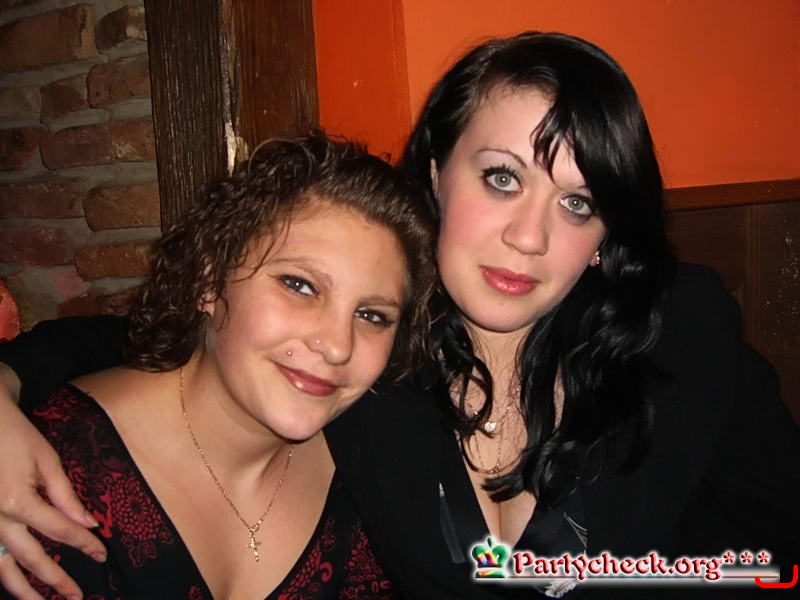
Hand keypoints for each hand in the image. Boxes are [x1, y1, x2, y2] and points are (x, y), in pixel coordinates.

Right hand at [0, 364, 105, 598]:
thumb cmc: (17, 438)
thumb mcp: (47, 461)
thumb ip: (65, 496)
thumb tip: (87, 523)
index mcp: (19, 502)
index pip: (60, 530)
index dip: (84, 544)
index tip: (101, 554)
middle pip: (31, 558)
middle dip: (56, 580)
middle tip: (77, 596)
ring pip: (1, 567)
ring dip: (22, 589)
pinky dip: (3, 573)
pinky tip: (17, 585)